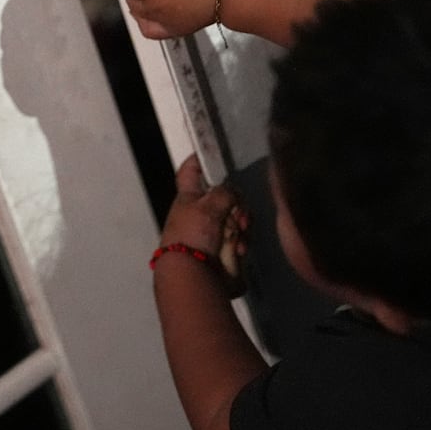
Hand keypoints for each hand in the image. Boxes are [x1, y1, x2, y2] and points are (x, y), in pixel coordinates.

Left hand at [159, 156, 247, 293]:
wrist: (195, 277)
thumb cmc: (193, 236)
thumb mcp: (207, 206)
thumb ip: (225, 192)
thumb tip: (235, 193)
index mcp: (188, 198)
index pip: (190, 172)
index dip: (198, 160)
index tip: (209, 151)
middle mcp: (200, 213)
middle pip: (226, 197)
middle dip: (238, 205)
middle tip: (240, 216)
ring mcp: (213, 233)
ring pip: (238, 219)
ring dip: (242, 226)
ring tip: (239, 236)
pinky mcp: (225, 251)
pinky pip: (241, 240)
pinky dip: (242, 243)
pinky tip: (239, 250)